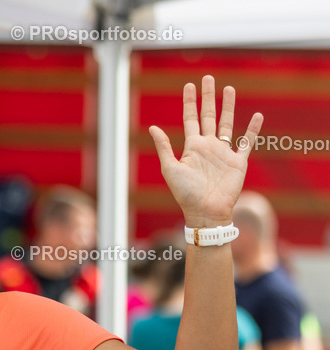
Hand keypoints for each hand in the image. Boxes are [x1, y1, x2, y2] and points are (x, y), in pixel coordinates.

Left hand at [149, 75, 262, 227]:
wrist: (205, 211)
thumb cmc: (185, 193)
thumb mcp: (170, 168)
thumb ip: (164, 147)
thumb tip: (152, 127)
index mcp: (192, 147)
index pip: (190, 119)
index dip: (189, 102)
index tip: (188, 85)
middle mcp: (208, 146)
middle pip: (209, 116)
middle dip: (208, 98)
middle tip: (208, 78)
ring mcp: (224, 152)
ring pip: (227, 123)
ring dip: (229, 106)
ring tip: (229, 89)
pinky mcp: (238, 161)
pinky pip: (246, 142)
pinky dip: (252, 129)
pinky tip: (257, 116)